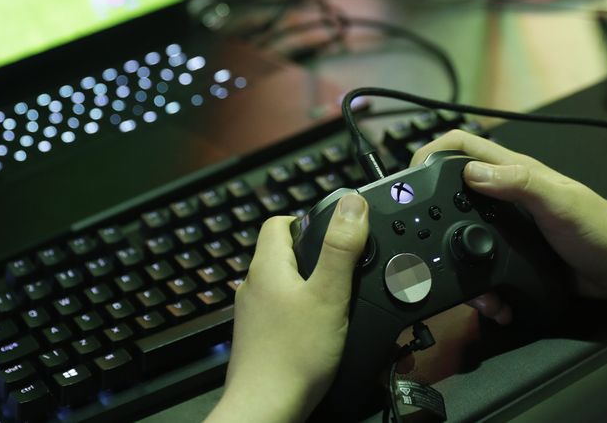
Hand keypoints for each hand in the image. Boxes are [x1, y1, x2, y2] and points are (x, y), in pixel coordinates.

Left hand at [206, 194, 369, 422]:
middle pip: (285, 254)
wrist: (265, 408)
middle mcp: (254, 286)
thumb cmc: (293, 356)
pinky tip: (324, 333)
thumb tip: (352, 204)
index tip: (334, 233)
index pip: (278, 222)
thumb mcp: (329, 294)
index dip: (306, 220)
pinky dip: (304, 317)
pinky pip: (284, 315)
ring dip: (312, 290)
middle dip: (317, 258)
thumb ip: (341, 248)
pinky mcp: (260, 339)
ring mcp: (254, 314)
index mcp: (267, 266)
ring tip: (341, 304)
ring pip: (286, 287)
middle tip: (347, 272)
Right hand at [412, 130, 606, 322]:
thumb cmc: (598, 226)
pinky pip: (482, 267)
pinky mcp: (512, 257)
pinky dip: (479, 286)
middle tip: (415, 233)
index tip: (410, 176)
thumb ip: (519, 183)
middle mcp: (503, 195)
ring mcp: (506, 227)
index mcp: (511, 171)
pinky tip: (487, 300)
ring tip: (454, 280)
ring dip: (452, 258)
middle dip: (429, 209)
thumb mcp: (558, 200)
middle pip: (450, 190)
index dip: (431, 152)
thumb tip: (470, 173)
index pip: (460, 146)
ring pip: (461, 233)